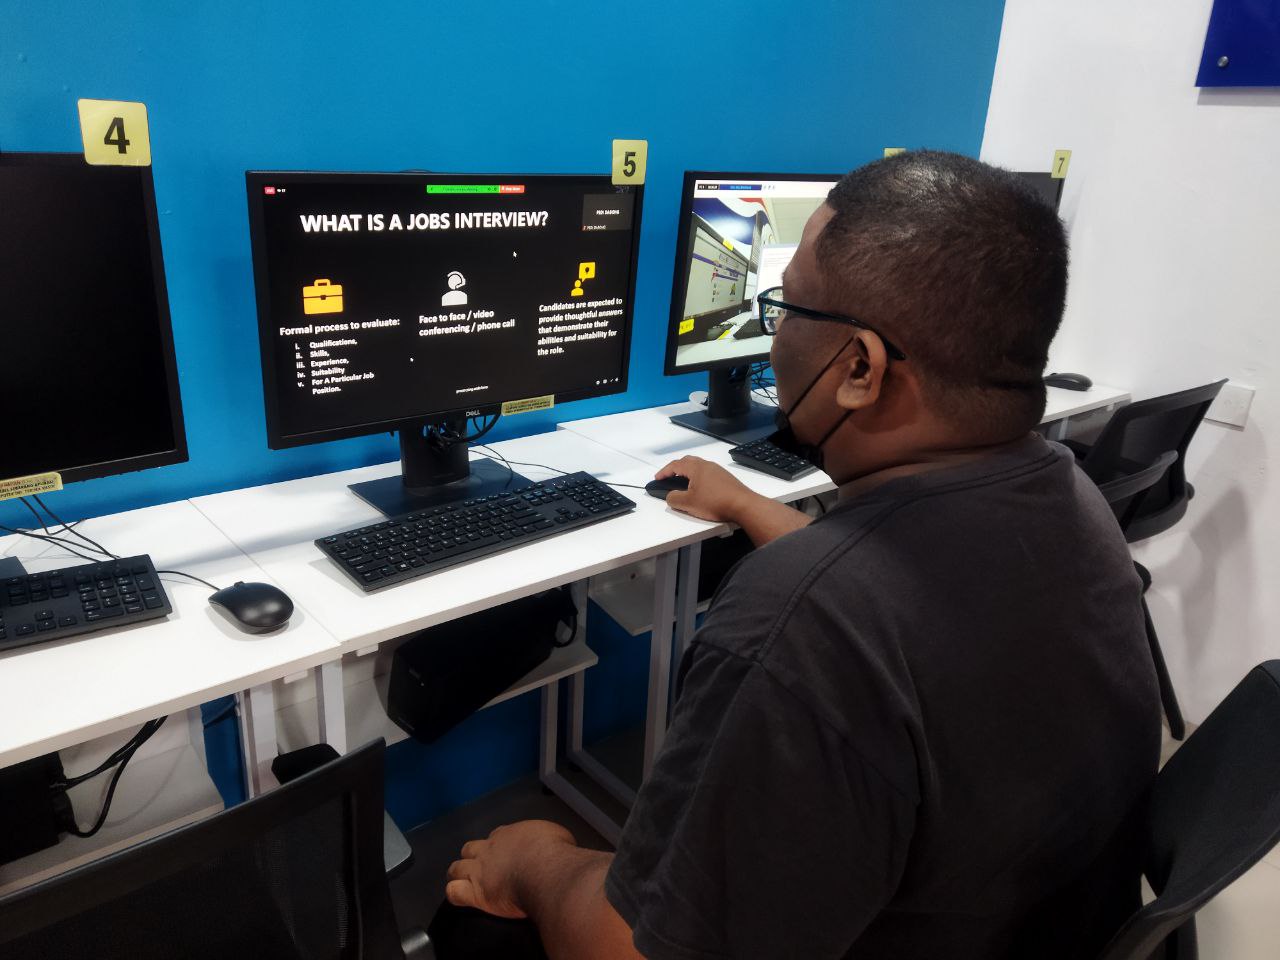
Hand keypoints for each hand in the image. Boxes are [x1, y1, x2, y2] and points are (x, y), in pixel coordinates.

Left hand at [446, 820, 576, 918]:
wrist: (547, 871)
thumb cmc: (556, 853)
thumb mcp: (558, 836)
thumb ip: (548, 840)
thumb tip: (553, 846)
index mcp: (509, 835)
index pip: (495, 836)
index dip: (496, 846)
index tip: (505, 855)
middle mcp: (489, 849)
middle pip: (469, 849)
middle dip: (472, 857)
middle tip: (482, 870)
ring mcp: (479, 871)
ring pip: (455, 868)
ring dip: (458, 874)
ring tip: (465, 884)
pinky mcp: (476, 893)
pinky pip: (454, 892)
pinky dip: (455, 894)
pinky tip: (462, 898)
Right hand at [655, 456, 754, 522]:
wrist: (743, 505)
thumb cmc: (714, 502)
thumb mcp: (688, 503)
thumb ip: (673, 498)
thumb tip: (670, 496)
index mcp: (696, 467)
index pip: (675, 465)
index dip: (664, 472)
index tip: (657, 478)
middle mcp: (707, 465)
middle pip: (688, 462)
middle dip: (676, 468)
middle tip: (669, 478)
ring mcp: (718, 470)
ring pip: (699, 467)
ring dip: (688, 473)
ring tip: (684, 484)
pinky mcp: (726, 478)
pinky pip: (708, 474)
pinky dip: (699, 478)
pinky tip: (700, 489)